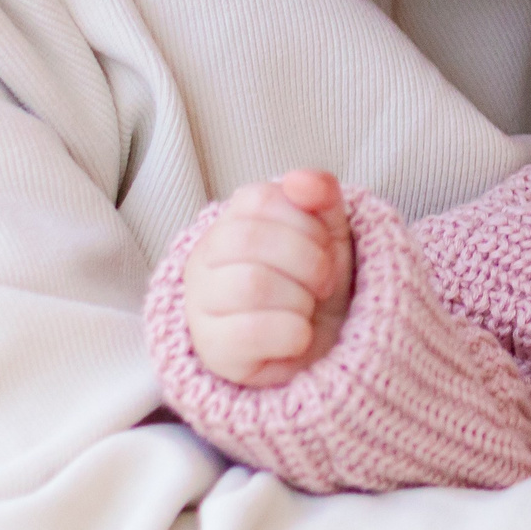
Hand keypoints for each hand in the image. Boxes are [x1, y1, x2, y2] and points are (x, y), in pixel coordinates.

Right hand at [184, 171, 355, 386]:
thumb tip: (299, 180)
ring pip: (250, 284)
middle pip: (249, 240)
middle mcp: (204, 259)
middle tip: (323, 283)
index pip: (259, 199)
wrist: (319, 347)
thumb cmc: (315, 282)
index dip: (306, 222)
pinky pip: (250, 332)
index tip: (325, 246)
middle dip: (308, 261)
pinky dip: (293, 334)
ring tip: (306, 309)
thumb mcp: (329, 232)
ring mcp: (201, 305)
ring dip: (301, 298)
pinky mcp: (212, 350)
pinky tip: (300, 336)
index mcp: (230, 222)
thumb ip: (321, 196)